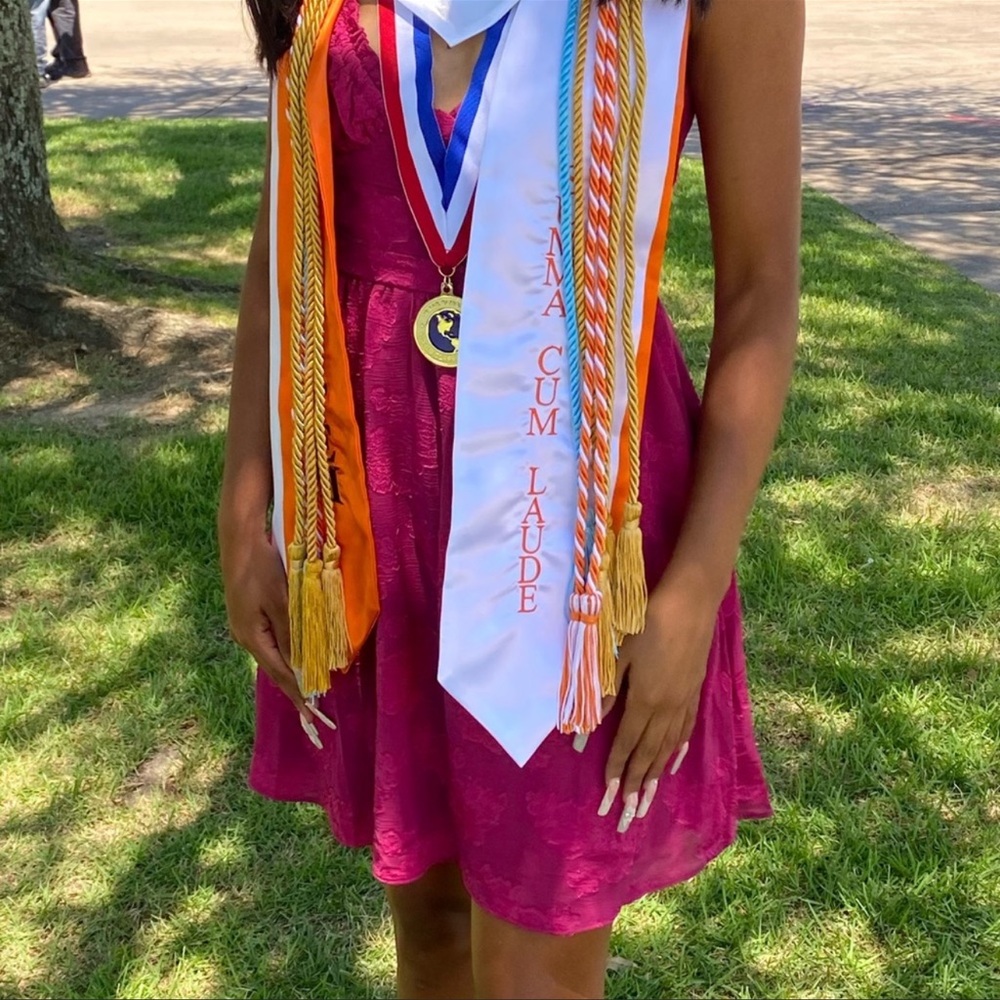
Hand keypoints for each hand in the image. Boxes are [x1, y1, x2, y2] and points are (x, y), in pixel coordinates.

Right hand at [219, 522, 334, 745]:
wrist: (239, 541)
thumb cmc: (262, 568)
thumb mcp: (282, 601)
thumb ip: (292, 633)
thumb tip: (301, 664)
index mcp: (251, 637)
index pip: (280, 673)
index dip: (297, 692)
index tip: (311, 713)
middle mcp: (244, 637)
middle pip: (274, 668)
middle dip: (294, 687)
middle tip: (312, 710)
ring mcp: (244, 627)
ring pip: (272, 655)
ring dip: (290, 671)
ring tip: (307, 690)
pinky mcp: (247, 617)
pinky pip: (269, 642)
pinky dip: (284, 653)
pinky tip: (295, 659)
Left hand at [599, 580, 716, 832]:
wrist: (691, 603)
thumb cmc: (648, 623)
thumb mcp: (620, 655)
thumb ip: (605, 693)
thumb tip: (585, 727)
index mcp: (644, 700)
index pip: (626, 744)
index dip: (615, 769)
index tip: (606, 794)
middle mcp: (666, 708)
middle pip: (648, 754)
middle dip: (635, 785)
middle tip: (627, 813)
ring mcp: (684, 701)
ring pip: (668, 748)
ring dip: (655, 775)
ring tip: (647, 799)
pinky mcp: (695, 691)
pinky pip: (685, 730)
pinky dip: (677, 751)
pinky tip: (673, 763)